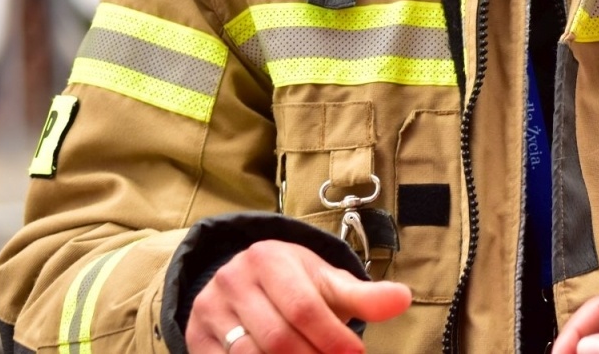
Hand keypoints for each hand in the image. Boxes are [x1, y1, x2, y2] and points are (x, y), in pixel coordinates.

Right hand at [186, 240, 410, 353]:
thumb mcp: (327, 281)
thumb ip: (364, 295)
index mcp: (270, 259)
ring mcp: (210, 311)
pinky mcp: (195, 339)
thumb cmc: (295, 283)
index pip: (305, 306)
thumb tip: (403, 299)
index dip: (332, 337)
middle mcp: (233, 280)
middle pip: (278, 338)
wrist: (243, 279)